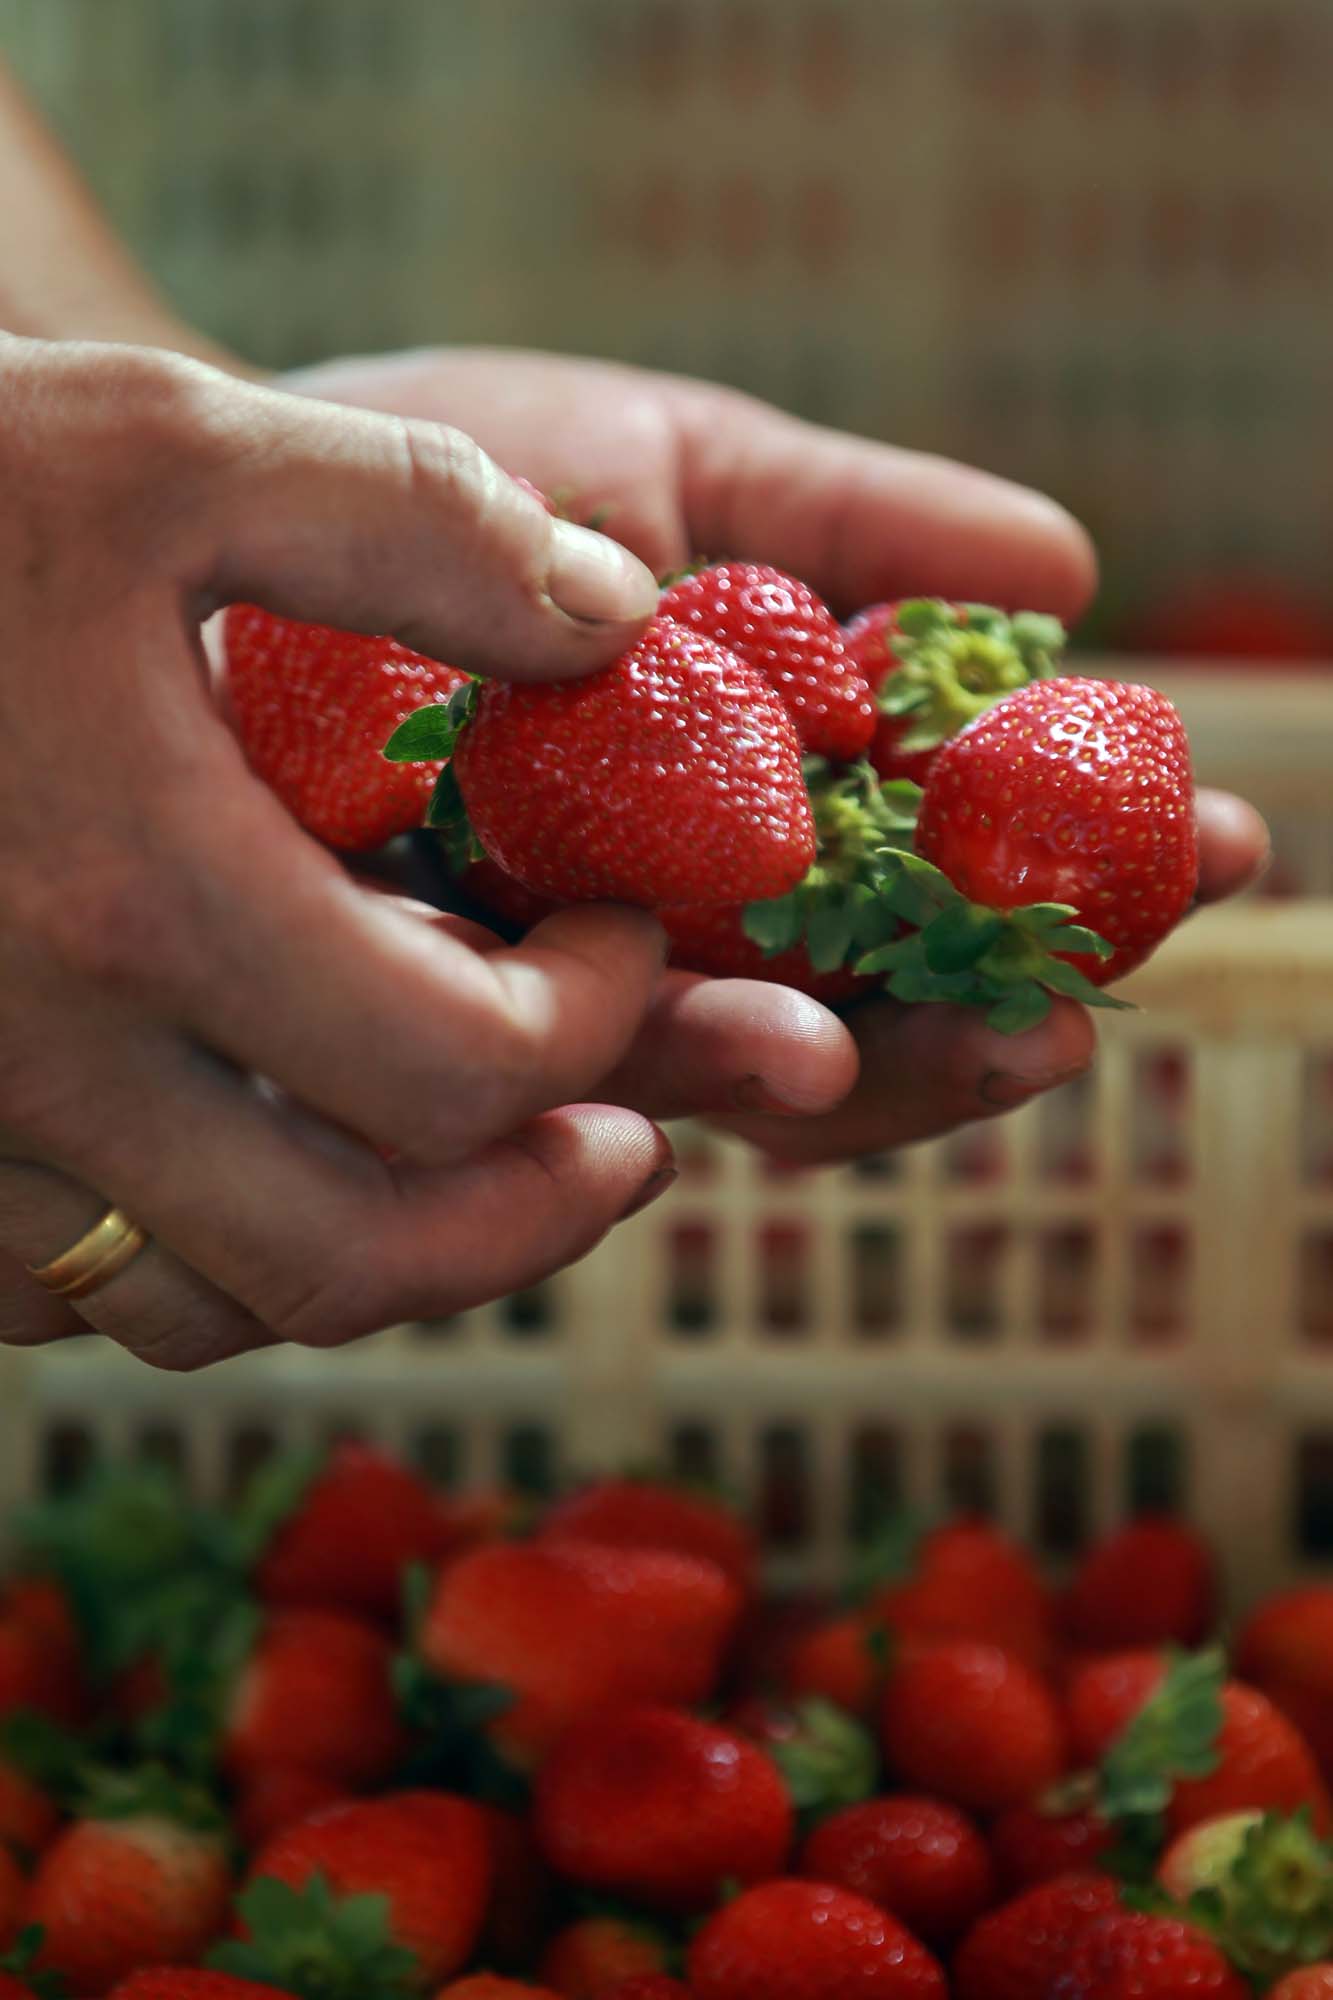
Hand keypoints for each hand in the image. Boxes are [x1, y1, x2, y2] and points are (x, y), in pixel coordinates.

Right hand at [0, 334, 699, 1368]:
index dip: (595, 1019)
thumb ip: (415, 522)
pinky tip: (244, 1148)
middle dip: (524, 1218)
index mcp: (130, 888)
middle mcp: (20, 1054)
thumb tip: (611, 621)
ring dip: (364, 1255)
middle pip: (347, 1261)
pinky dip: (183, 1252)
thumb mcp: (157, 438)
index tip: (616, 935)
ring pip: (194, 1308)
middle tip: (616, 1145)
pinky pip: (48, 1289)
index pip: (457, 1071)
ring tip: (456, 1165)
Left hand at [296, 347, 1269, 1160]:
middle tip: (1092, 997)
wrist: (227, 507)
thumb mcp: (675, 473)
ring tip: (976, 1043)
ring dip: (875, 1071)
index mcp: (759, 802)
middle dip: (993, 1010)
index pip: (946, 867)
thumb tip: (1074, 565)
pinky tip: (793, 1049)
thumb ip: (851, 526)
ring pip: (744, 1070)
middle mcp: (676, 914)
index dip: (1077, 869)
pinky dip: (698, 1071)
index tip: (1214, 844)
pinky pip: (580, 1079)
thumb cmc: (456, 480)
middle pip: (870, 1005)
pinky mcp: (441, 1020)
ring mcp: (562, 980)